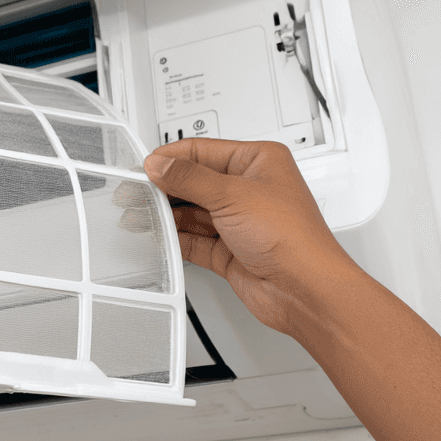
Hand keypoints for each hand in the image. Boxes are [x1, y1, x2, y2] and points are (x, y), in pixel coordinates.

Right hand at [143, 138, 359, 336]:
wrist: (305, 290)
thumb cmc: (293, 239)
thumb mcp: (232, 195)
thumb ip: (189, 178)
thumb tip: (160, 164)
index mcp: (258, 162)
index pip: (202, 150)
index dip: (171, 157)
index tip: (144, 166)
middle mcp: (248, 189)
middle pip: (193, 181)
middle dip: (164, 187)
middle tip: (135, 191)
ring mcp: (237, 220)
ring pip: (190, 210)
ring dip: (166, 213)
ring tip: (139, 213)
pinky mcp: (228, 249)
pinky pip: (192, 238)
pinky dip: (174, 237)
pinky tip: (158, 234)